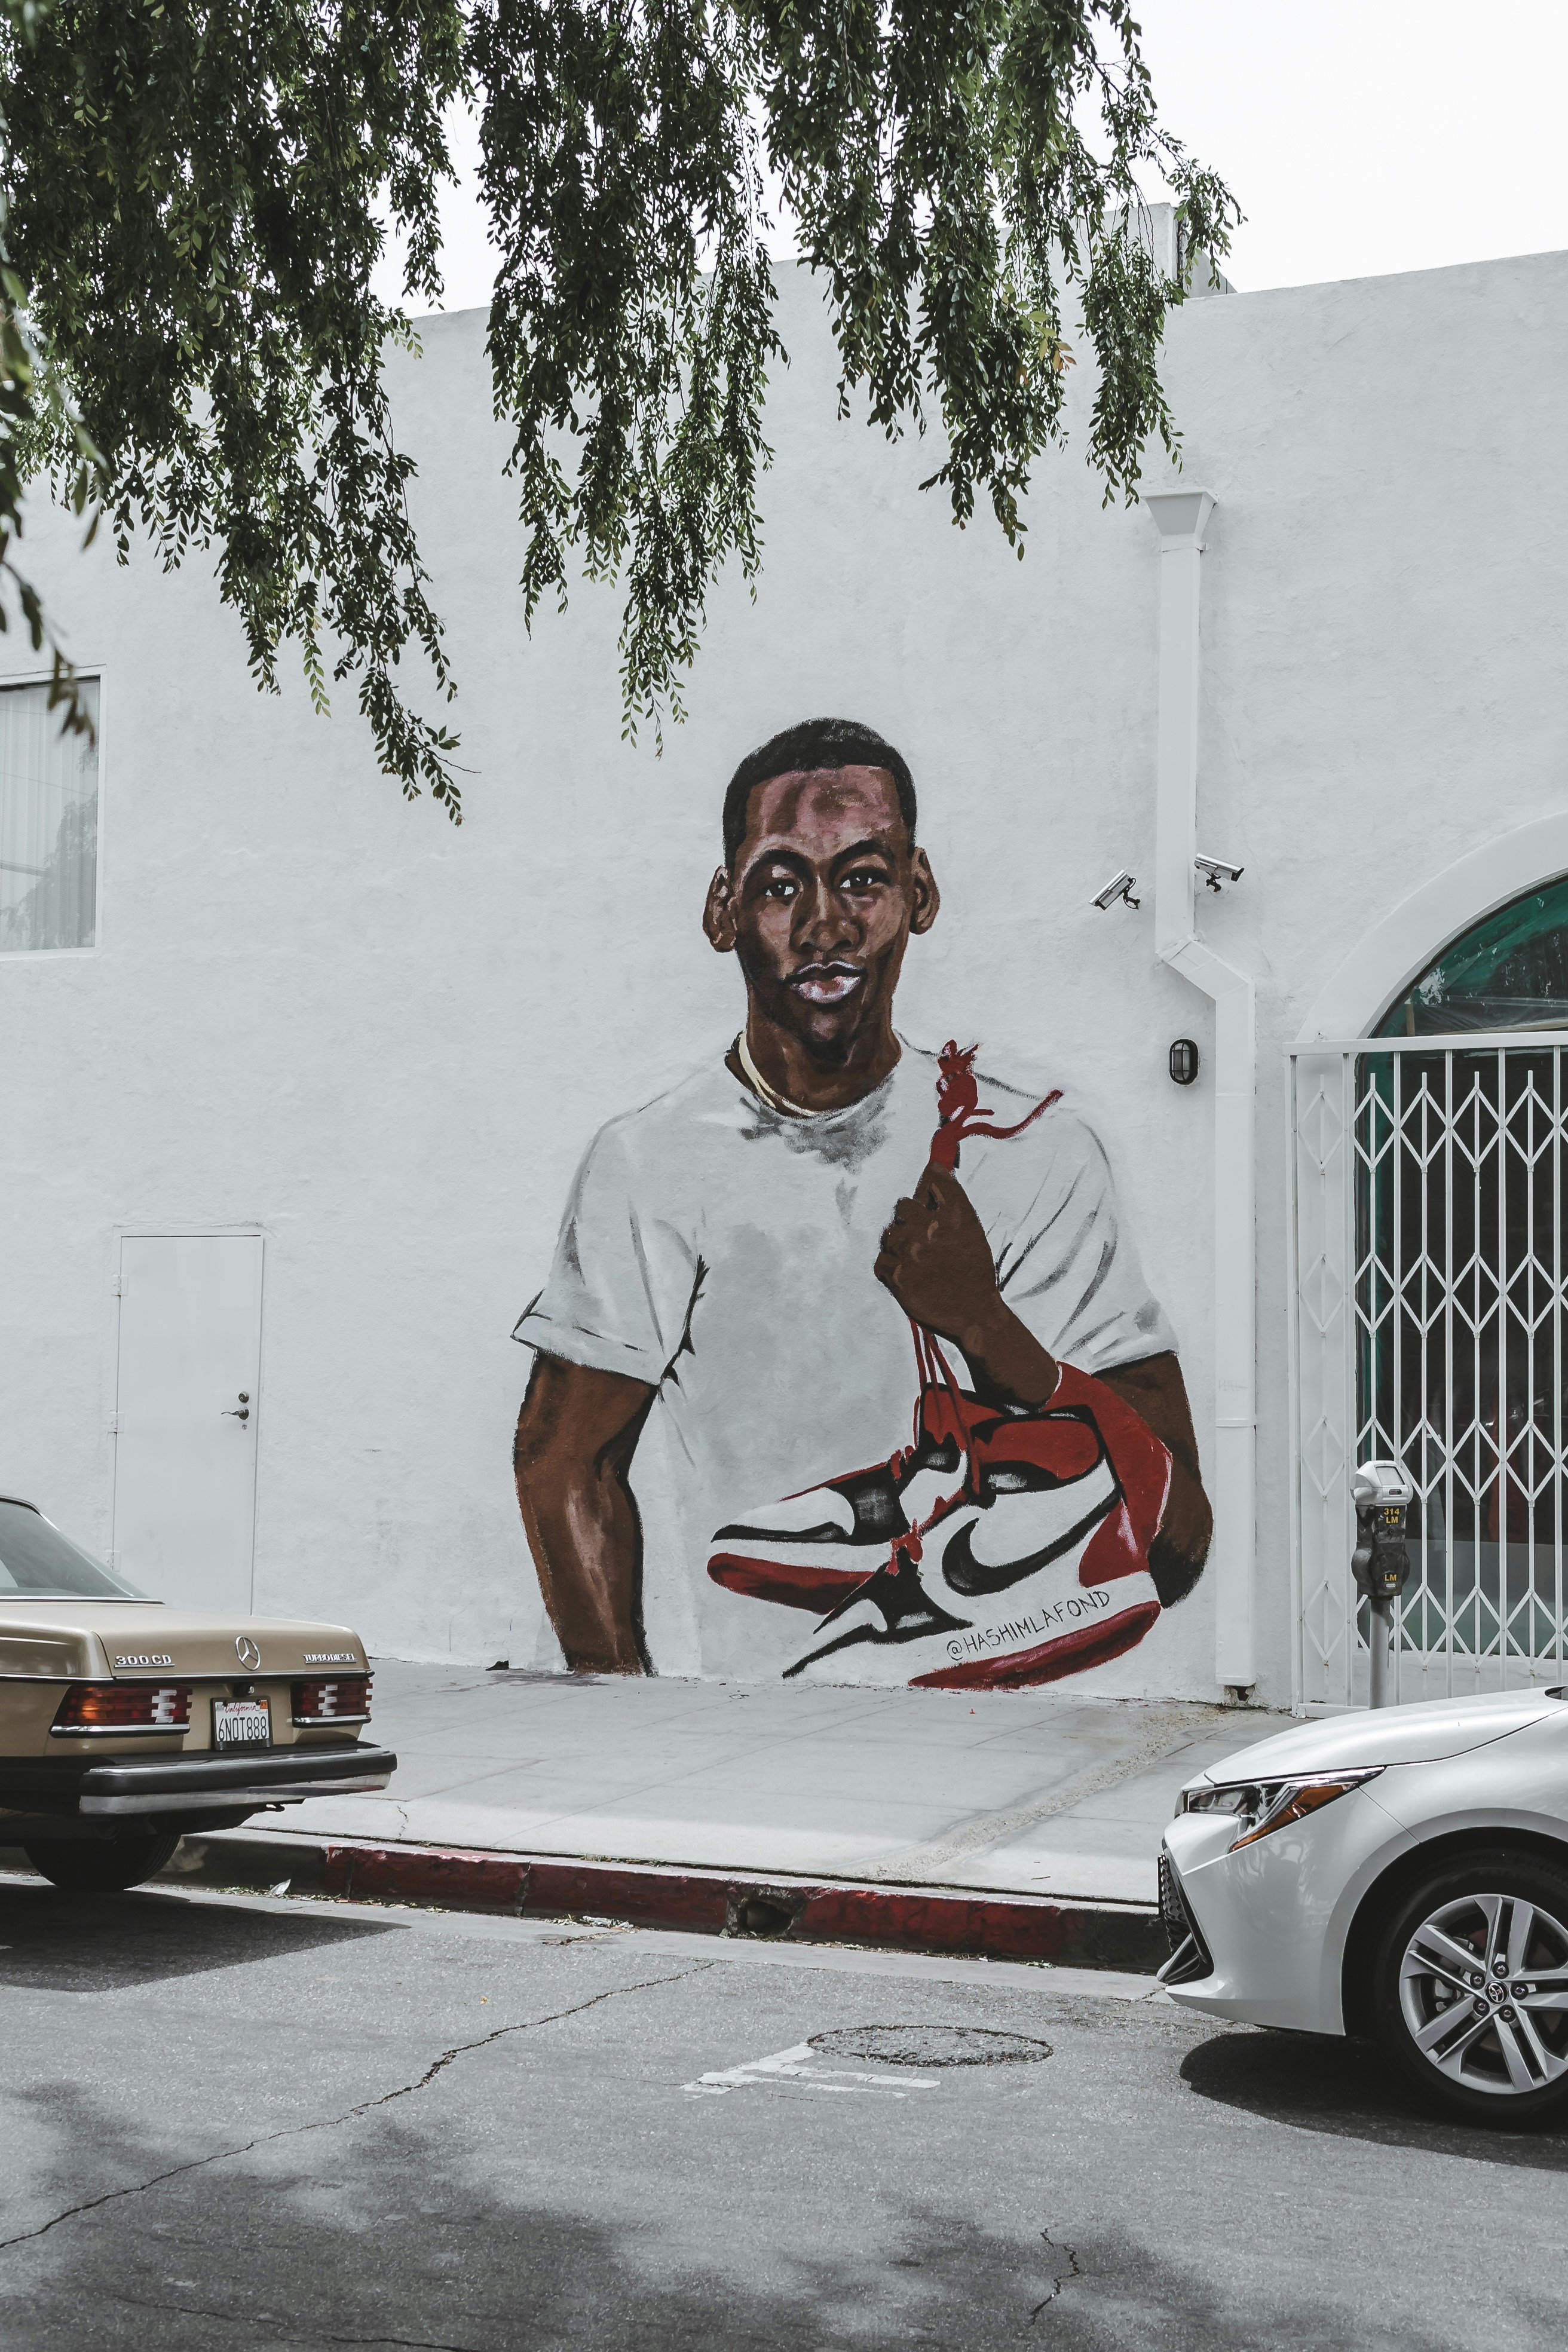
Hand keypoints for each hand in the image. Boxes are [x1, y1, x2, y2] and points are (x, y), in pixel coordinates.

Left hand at [875, 1162, 1003, 1352]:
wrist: (974, 1312)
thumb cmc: (973, 1268)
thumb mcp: (971, 1227)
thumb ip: (951, 1195)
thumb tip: (932, 1165)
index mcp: (953, 1217)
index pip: (930, 1181)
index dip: (926, 1193)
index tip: (927, 1204)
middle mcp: (930, 1232)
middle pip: (902, 1208)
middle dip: (909, 1220)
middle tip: (921, 1238)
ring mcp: (911, 1255)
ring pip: (889, 1234)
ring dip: (898, 1244)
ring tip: (915, 1258)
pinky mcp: (898, 1278)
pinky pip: (880, 1260)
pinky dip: (890, 1265)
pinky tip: (906, 1271)